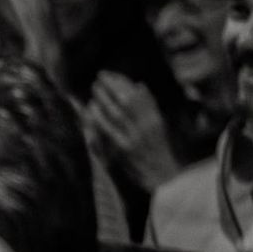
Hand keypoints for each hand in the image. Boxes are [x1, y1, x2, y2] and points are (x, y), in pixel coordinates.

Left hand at [86, 72, 178, 191]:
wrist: (161, 177)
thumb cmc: (157, 151)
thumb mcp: (158, 126)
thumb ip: (149, 106)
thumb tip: (139, 85)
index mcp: (154, 119)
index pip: (137, 94)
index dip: (122, 82)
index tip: (110, 74)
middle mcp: (146, 126)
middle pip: (127, 100)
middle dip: (112, 86)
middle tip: (99, 78)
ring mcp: (135, 138)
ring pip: (118, 113)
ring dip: (104, 99)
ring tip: (94, 90)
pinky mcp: (124, 150)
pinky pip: (109, 131)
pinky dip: (100, 119)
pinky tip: (91, 111)